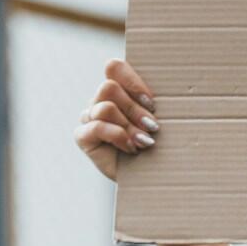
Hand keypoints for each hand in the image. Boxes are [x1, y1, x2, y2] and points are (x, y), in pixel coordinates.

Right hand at [75, 59, 158, 181]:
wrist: (150, 178)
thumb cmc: (158, 146)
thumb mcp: (157, 120)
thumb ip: (152, 103)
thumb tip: (163, 93)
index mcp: (117, 91)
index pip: (114, 67)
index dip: (132, 81)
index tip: (152, 102)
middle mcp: (99, 101)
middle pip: (109, 87)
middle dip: (135, 109)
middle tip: (153, 127)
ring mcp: (88, 118)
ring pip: (106, 107)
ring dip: (130, 126)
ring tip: (144, 141)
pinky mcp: (82, 137)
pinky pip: (97, 126)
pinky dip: (118, 137)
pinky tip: (131, 148)